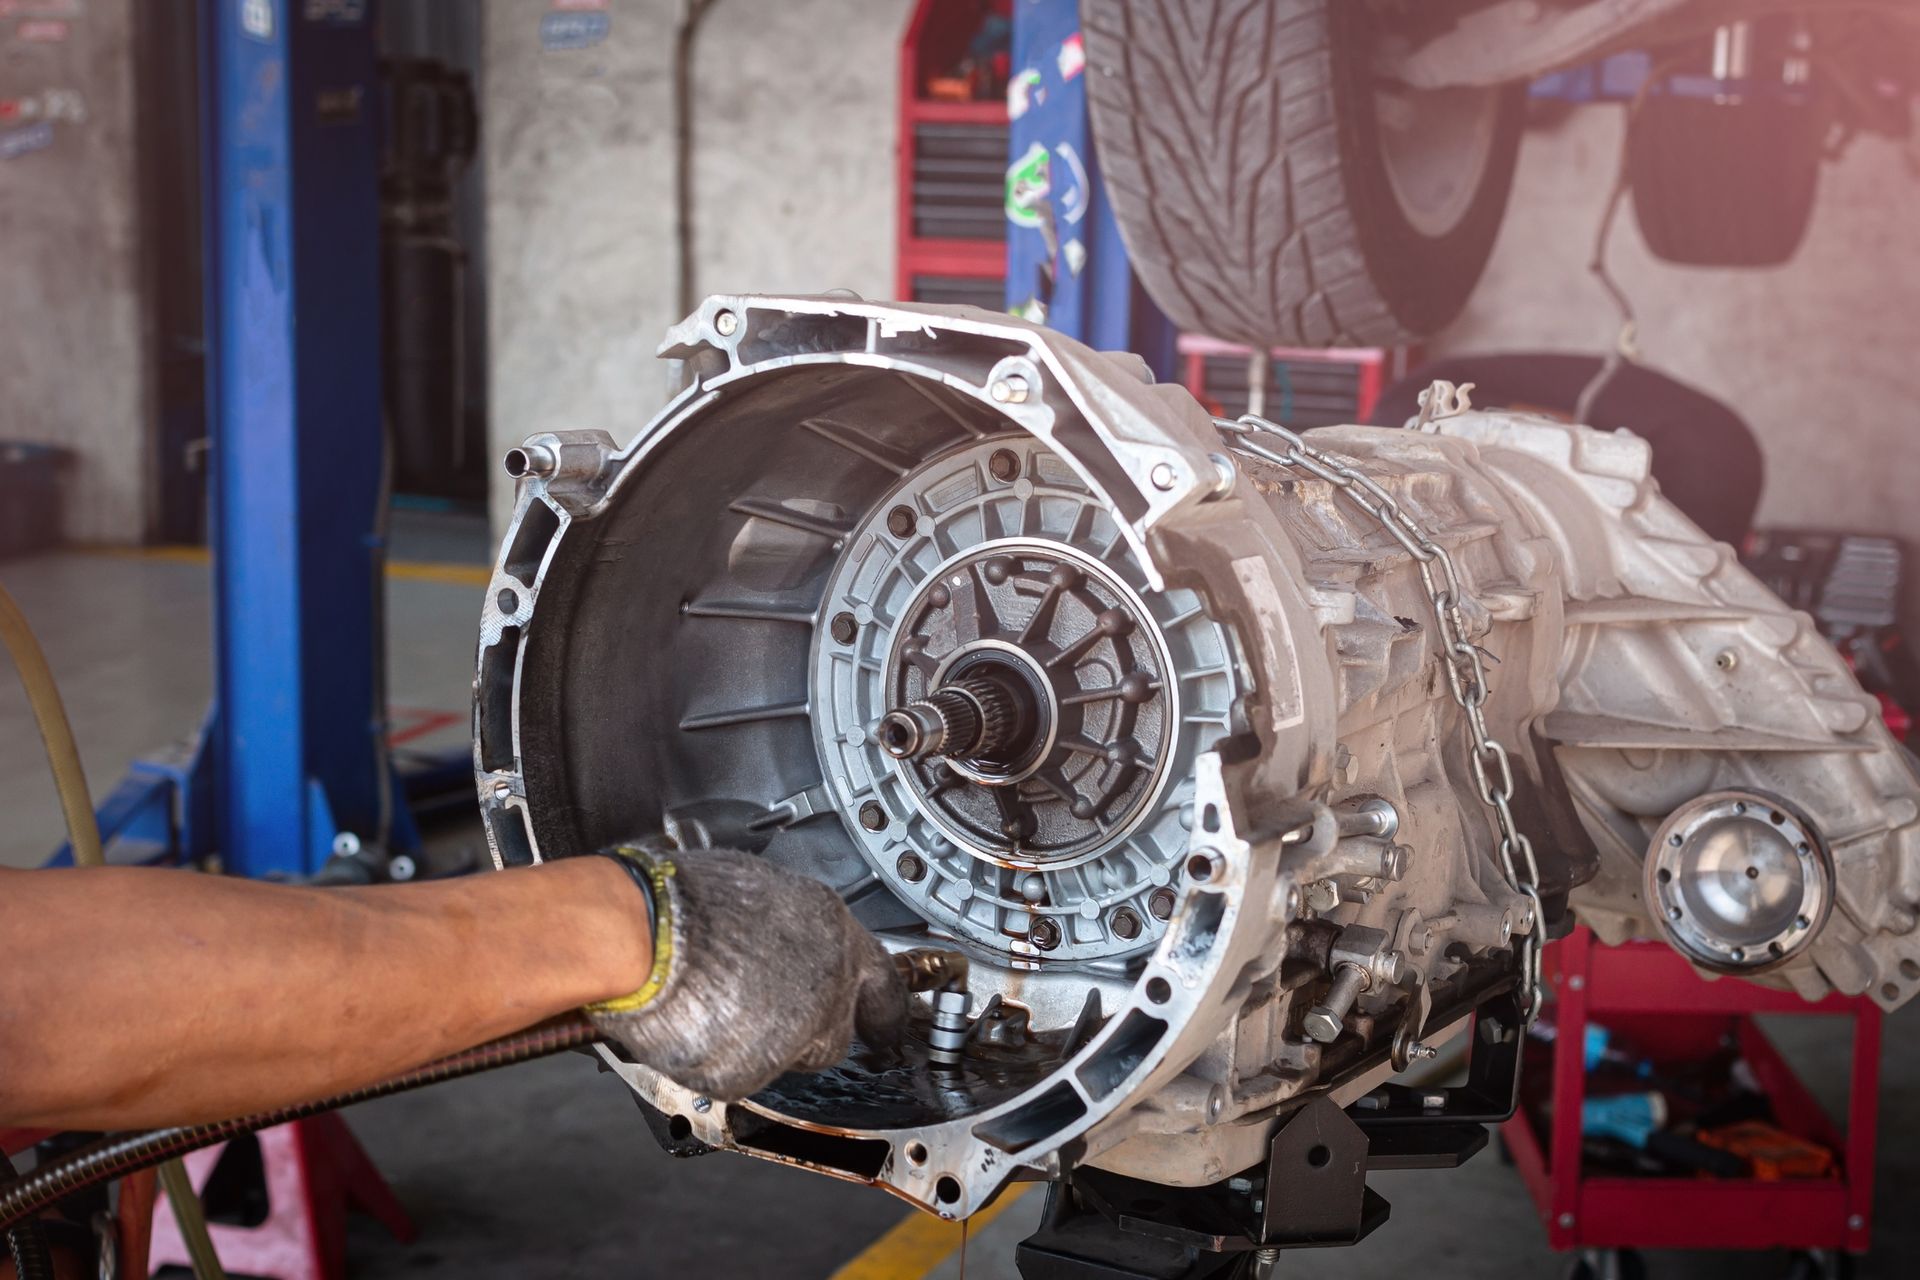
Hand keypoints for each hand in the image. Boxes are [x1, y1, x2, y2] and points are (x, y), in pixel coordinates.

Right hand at [585, 845, 907, 1100]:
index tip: (888, 1025)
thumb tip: (785, 941)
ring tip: (710, 1004)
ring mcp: (794, 1033)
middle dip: (802, 1031)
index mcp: (833, 931)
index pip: (883, 984)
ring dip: (757, 1044)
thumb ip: (789, 927)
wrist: (645, 932)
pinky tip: (692, 1023)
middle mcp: (827, 985)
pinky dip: (715, 1060)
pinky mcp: (752, 1071)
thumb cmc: (685, 897)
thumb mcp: (760, 889)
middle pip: (834, 1035)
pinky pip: (738, 1076)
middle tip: (755, 1007)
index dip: (882, 1008)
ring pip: (785, 1059)